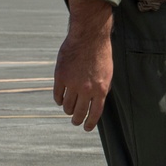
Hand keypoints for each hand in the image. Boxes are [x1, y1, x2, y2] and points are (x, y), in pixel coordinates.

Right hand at [53, 0, 113, 131]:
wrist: (89, 37)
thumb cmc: (101, 54)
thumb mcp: (108, 73)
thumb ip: (102, 89)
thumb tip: (96, 103)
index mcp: (101, 89)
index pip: (95, 114)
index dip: (89, 123)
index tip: (86, 128)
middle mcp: (86, 89)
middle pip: (78, 112)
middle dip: (76, 119)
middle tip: (75, 121)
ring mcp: (72, 83)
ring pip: (66, 105)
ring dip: (67, 110)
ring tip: (68, 110)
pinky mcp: (60, 76)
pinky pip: (57, 94)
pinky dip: (58, 99)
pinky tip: (60, 100)